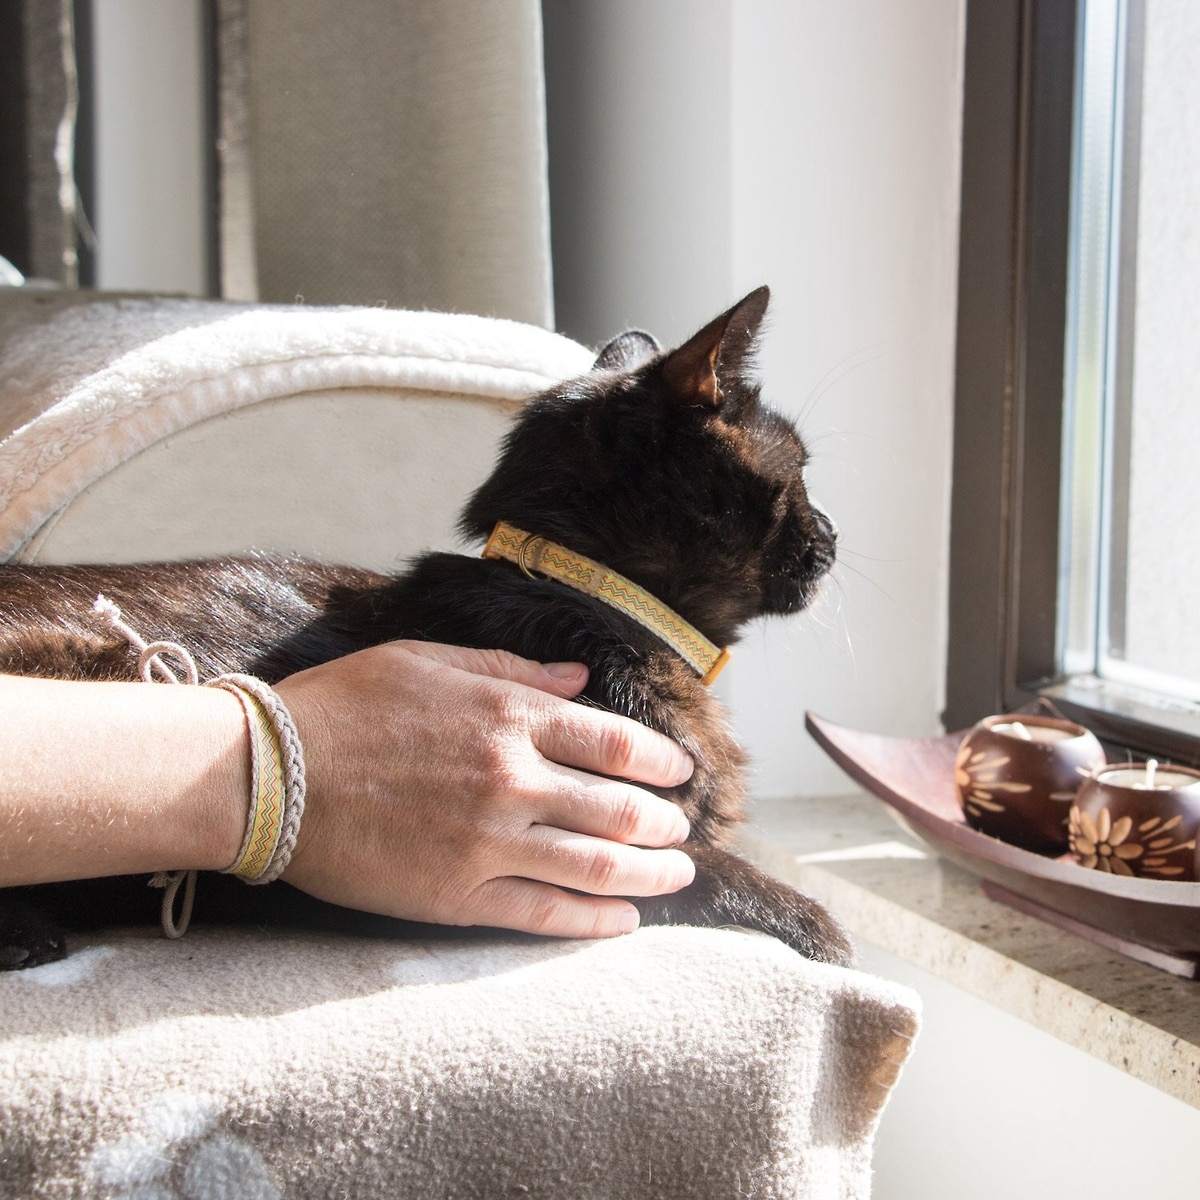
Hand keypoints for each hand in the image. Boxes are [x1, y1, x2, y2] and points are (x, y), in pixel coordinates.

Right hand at [275, 641, 695, 937]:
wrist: (267, 774)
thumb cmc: (345, 706)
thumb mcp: (428, 661)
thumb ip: (512, 672)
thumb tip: (578, 680)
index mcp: (508, 716)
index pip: (616, 742)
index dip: (661, 761)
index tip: (680, 773)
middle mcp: (511, 780)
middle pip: (620, 809)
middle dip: (665, 823)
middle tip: (683, 830)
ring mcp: (487, 844)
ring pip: (597, 867)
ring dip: (650, 876)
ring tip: (677, 878)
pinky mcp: (457, 897)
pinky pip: (544, 914)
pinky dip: (594, 921)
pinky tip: (624, 922)